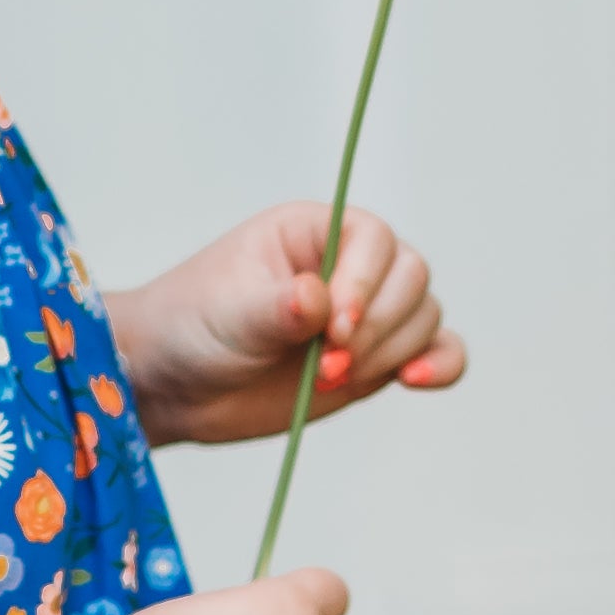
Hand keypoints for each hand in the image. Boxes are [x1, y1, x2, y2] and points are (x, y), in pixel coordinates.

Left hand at [106, 202, 463, 452]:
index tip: (333, 329)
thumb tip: (315, 299)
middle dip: (377, 327)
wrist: (175, 383)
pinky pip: (435, 352)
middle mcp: (348, 266)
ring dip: (390, 352)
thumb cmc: (192, 326)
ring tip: (328, 379)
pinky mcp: (374, 360)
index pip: (373, 239)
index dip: (365, 283)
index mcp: (313, 230)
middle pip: (410, 277)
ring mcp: (366, 314)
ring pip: (423, 317)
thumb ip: (274, 307)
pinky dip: (439, 365)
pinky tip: (414, 380)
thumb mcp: (226, 312)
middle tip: (324, 365)